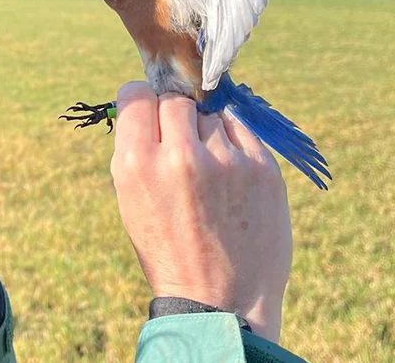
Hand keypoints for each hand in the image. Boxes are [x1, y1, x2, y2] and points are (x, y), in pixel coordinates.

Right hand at [110, 82, 291, 342]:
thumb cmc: (167, 248)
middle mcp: (181, 156)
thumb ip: (136, 148)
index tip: (146, 112)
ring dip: (206, 134)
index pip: (135, 95)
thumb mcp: (130, 199)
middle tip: (178, 144)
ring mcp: (226, 161)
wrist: (222, 300)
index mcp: (137, 164)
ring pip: (210, 116)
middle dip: (174, 116)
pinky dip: (233, 145)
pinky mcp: (263, 168)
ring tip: (208, 173)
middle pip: (174, 100)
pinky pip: (241, 131)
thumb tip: (149, 100)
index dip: (140, 102)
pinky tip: (229, 177)